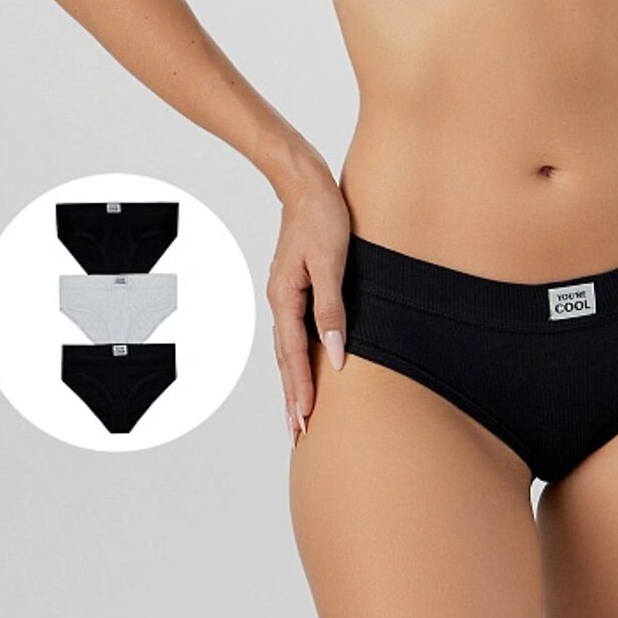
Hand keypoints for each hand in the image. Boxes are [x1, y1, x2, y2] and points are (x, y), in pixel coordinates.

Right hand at [267, 166, 350, 447]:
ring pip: (289, 347)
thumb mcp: (332, 262)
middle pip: (286, 358)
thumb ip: (332, 308)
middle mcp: (280, 300)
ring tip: (300, 410)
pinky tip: (307, 364)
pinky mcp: (295, 286)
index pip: (295, 355)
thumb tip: (337, 351)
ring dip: (294, 380)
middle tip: (298, 433)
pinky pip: (295, 331)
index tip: (305, 421)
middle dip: (292, 396)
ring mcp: (285, 293)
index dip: (302, 389)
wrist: (305, 183)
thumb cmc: (321, 217)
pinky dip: (298, 355)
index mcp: (285, 297)